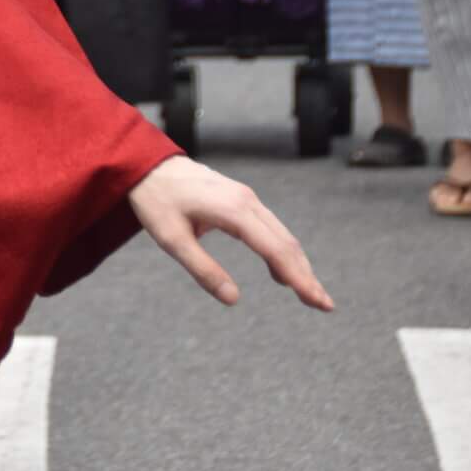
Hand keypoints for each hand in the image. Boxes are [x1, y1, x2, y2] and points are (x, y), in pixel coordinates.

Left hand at [129, 156, 332, 311]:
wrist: (146, 164)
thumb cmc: (155, 201)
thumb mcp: (171, 239)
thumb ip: (202, 270)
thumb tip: (233, 299)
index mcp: (233, 211)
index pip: (276, 250)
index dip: (298, 278)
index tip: (317, 302)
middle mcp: (247, 201)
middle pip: (287, 243)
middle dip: (307, 276)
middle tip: (324, 306)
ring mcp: (247, 197)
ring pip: (282, 235)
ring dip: (298, 264)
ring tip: (309, 294)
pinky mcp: (242, 198)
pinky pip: (271, 227)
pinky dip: (282, 251)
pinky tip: (282, 272)